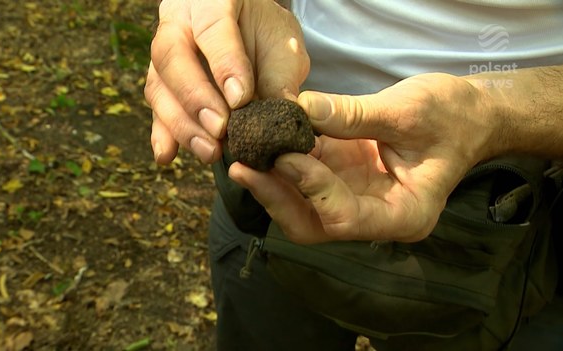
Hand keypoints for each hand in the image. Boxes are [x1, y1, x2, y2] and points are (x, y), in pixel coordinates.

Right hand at [144, 0, 308, 163]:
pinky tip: (167, 156)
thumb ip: (280, 76)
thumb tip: (280, 114)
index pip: (212, 28)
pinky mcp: (161, 86)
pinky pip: (155, 109)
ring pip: (159, 87)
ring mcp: (163, 56)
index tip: (241, 98)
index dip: (224, 64)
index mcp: (210, 1)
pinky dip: (162, 135)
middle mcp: (177, 24)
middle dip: (195, 97)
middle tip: (220, 129)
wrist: (250, 38)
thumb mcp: (283, 46)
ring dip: (182, 124)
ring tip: (210, 151)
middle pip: (171, 57)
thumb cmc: (266, 36)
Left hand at [229, 73, 498, 242]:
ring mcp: (357, 200)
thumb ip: (353, 115)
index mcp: (404, 215)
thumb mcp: (409, 111)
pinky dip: (284, 162)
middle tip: (242, 167)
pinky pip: (306, 179)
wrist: (469, 115)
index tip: (284, 154)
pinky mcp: (345, 180)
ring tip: (242, 152)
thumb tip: (298, 108)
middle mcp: (375, 217)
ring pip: (302, 207)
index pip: (345, 216)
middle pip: (313, 225)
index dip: (310, 188)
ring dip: (271, 182)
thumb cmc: (454, 116)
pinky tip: (262, 142)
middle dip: (275, 197)